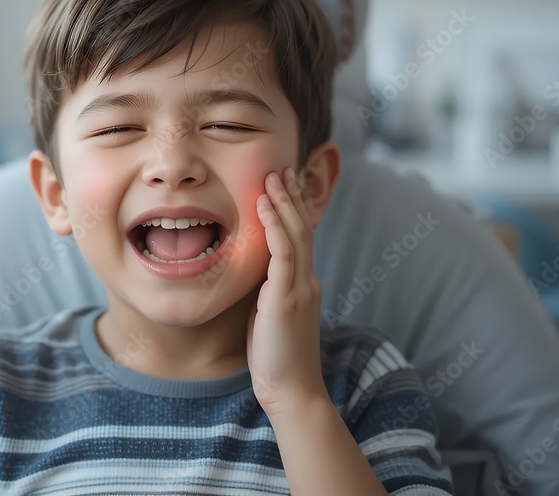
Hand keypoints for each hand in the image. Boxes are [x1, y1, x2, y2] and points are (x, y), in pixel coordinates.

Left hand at [247, 166, 325, 416]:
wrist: (290, 391)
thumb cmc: (275, 359)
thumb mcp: (269, 317)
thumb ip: (266, 293)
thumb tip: (252, 275)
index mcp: (303, 285)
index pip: (301, 238)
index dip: (293, 209)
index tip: (283, 184)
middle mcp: (307, 281)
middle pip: (303, 228)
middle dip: (292, 196)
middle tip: (282, 167)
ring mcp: (300, 288)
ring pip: (296, 234)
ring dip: (284, 202)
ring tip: (274, 176)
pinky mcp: (287, 298)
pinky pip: (284, 253)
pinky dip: (275, 226)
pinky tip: (266, 205)